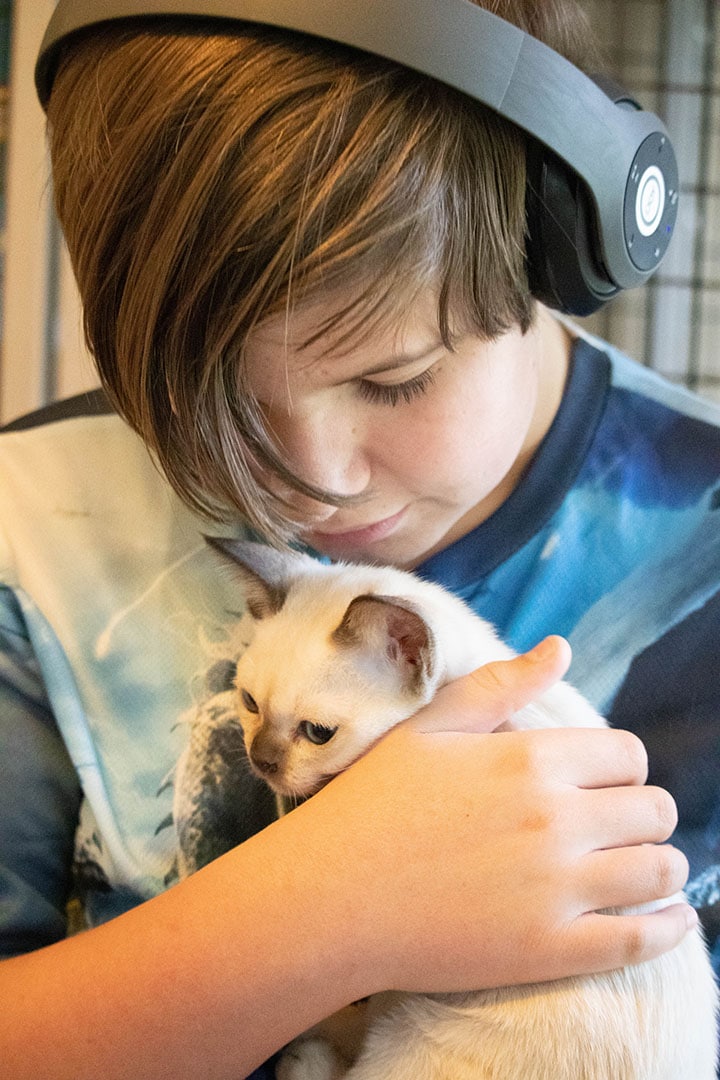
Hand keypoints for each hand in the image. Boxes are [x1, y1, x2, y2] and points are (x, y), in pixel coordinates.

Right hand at [300, 637, 693, 996]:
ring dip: (662, 864)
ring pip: (662, 868)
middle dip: (643, 812)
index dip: (620, 766)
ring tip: (639, 867)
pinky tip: (668, 920)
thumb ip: (499, 685)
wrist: (328, 899)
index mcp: (529, 758)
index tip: (600, 781)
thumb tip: (561, 647)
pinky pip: (642, 941)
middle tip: (616, 824)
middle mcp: (555, 818)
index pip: (628, 754)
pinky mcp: (551, 951)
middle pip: (655, 809)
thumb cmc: (371, 805)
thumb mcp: (428, 728)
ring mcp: (557, 888)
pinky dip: (670, 929)